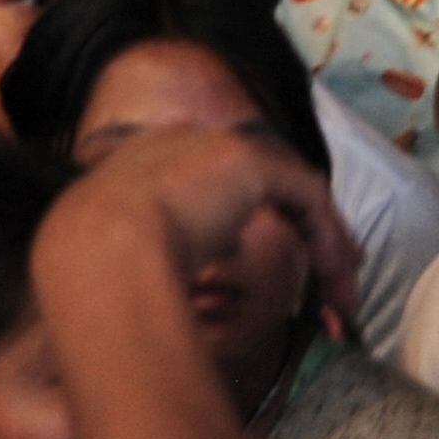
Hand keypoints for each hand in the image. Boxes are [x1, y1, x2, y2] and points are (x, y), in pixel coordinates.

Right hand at [52, 121, 360, 335]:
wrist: (100, 251)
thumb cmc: (95, 269)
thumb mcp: (114, 258)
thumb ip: (143, 254)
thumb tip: (172, 280)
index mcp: (138, 162)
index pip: (206, 182)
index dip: (240, 221)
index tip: (262, 263)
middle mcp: (177, 142)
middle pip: (258, 182)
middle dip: (301, 229)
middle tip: (330, 276)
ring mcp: (214, 145)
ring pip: (290, 191)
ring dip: (324, 245)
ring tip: (343, 296)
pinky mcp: (250, 160)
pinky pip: (306, 196)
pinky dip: (327, 238)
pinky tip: (336, 280)